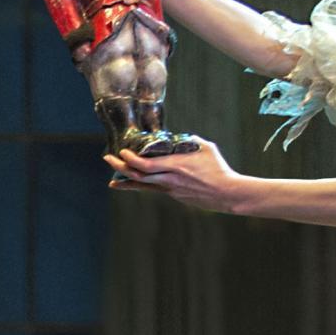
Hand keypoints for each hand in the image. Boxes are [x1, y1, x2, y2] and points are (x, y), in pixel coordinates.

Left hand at [104, 140, 250, 212]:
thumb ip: (189, 141)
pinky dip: (139, 187)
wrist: (227, 193)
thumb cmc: (219, 169)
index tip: (122, 152)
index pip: (147, 165)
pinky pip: (153, 190)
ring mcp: (171, 190)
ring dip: (126, 181)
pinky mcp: (174, 195)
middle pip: (139, 176)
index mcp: (176, 166)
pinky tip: (128, 186)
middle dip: (120, 167)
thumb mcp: (206, 148)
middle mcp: (169, 180)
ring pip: (143, 186)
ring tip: (113, 179)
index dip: (131, 160)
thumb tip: (177, 138)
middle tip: (108, 159)